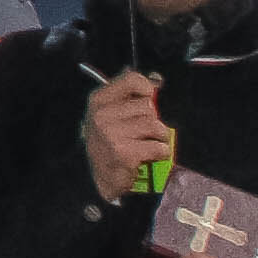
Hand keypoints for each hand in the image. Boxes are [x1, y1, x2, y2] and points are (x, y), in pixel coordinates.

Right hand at [81, 68, 171, 202]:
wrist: (96, 178)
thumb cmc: (107, 143)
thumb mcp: (110, 114)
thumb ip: (130, 96)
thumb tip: (157, 79)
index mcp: (99, 100)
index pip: (131, 80)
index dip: (146, 89)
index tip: (147, 99)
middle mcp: (102, 115)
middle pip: (148, 106)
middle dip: (151, 120)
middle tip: (141, 133)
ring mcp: (112, 134)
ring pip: (155, 125)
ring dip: (158, 137)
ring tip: (148, 143)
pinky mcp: (125, 153)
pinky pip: (159, 146)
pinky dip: (161, 152)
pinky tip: (150, 156)